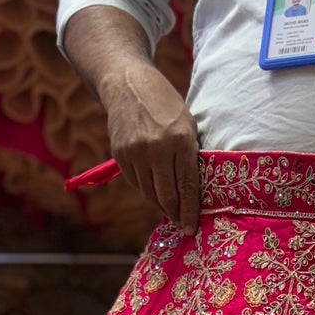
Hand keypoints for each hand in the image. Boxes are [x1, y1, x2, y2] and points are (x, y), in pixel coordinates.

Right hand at [101, 61, 200, 232]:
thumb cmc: (166, 106)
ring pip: (149, 193)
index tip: (191, 229)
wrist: (128, 85)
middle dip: (175, 213)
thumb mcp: (187, 125)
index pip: (187, 186)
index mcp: (181, 140)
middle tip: (181, 223)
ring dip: (160, 204)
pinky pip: (136, 183)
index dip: (189, 212)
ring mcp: (135, 152)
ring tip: (169, 207)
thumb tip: (194, 193)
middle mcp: (157, 148)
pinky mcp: (120, 154)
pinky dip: (146, 190)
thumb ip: (190, 156)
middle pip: (167, 195)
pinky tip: (154, 189)